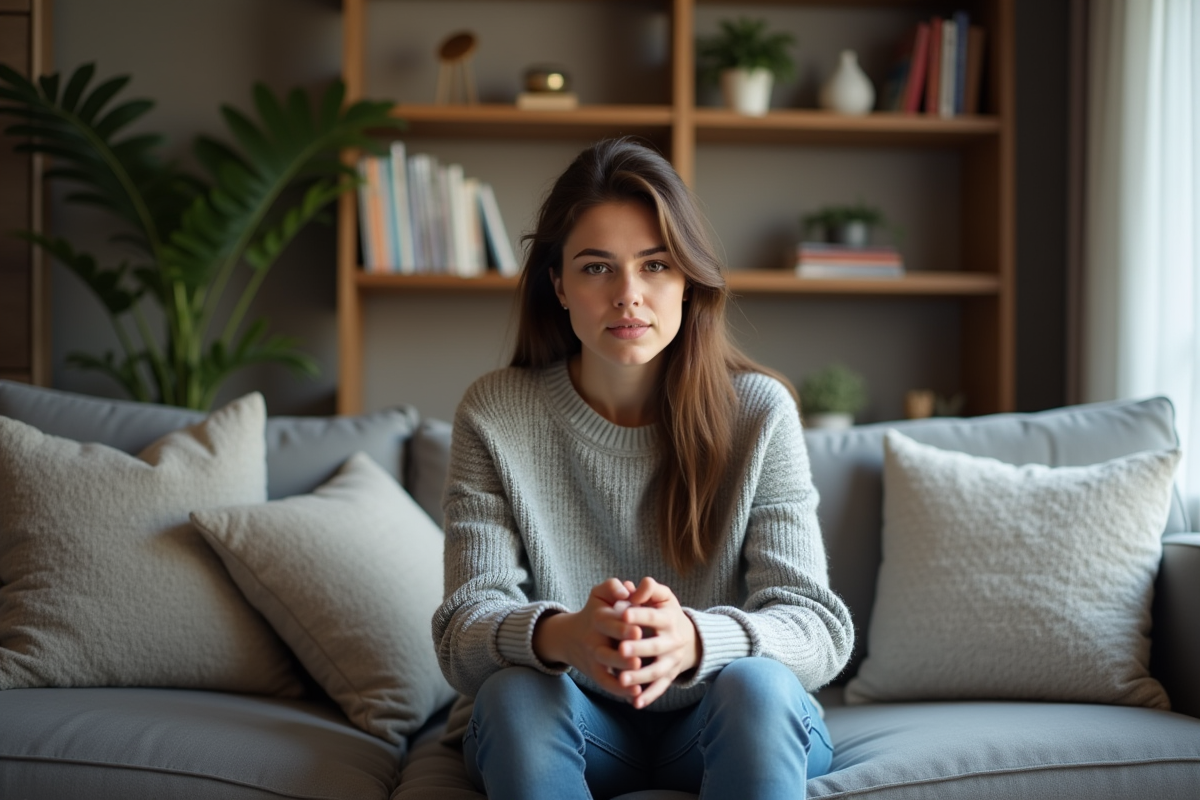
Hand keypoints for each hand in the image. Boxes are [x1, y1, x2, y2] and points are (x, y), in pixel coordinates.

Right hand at [532, 578, 645, 699]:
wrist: (571, 636)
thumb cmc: (597, 610)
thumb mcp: (600, 594)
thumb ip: (613, 587)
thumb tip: (627, 589)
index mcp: (597, 618)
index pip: (609, 623)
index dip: (623, 628)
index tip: (638, 631)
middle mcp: (593, 640)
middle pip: (605, 650)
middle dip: (622, 656)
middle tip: (638, 660)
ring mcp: (594, 658)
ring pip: (607, 669)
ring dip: (623, 674)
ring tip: (639, 677)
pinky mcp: (596, 673)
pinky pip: (607, 684)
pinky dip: (620, 690)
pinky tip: (637, 694)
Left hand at [614, 577, 700, 708]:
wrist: (692, 638)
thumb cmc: (666, 612)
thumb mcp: (663, 596)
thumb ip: (648, 588)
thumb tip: (632, 589)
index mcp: (669, 618)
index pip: (653, 616)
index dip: (639, 614)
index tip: (622, 613)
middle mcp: (673, 640)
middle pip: (655, 646)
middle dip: (638, 648)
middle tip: (621, 649)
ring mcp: (672, 660)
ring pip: (657, 671)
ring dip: (640, 677)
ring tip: (621, 680)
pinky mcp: (670, 675)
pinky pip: (660, 688)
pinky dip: (649, 696)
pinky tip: (634, 703)